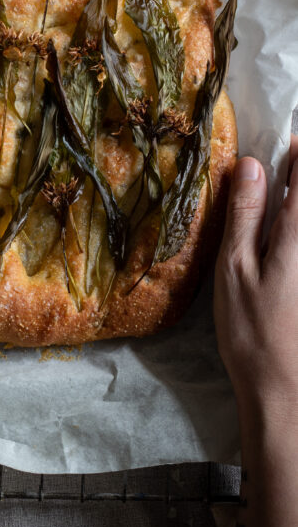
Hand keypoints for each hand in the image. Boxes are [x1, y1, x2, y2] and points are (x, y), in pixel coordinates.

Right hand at [214, 134, 297, 526]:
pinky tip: (287, 228)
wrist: (287, 391)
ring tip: (294, 190)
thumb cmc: (251, 330)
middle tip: (295, 153)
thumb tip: (250, 164)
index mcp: (296, 237)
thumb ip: (245, 215)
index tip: (295, 134)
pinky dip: (297, 228)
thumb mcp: (235, 270)